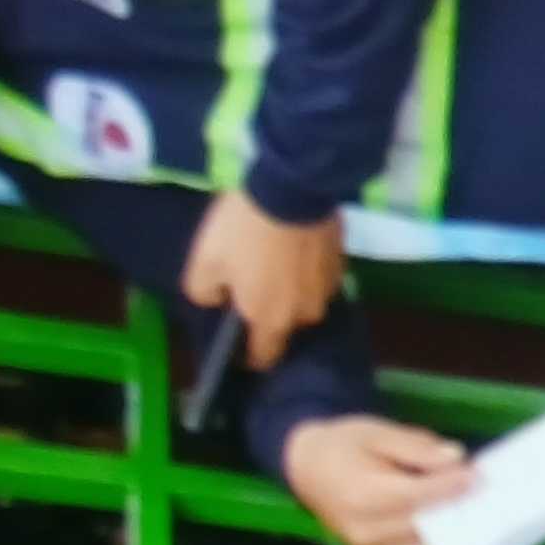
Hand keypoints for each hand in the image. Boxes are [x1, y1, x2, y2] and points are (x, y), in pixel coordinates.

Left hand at [180, 189, 346, 368]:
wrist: (292, 186)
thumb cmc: (244, 231)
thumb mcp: (204, 262)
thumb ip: (203, 292)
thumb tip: (216, 300)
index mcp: (271, 321)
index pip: (264, 357)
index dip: (250, 354)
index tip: (240, 341)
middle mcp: (304, 313)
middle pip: (286, 325)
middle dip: (271, 314)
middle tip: (255, 286)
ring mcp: (328, 286)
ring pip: (305, 298)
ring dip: (293, 289)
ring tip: (278, 262)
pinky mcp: (341, 259)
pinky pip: (319, 274)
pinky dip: (308, 267)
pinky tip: (296, 246)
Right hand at [280, 415, 473, 544]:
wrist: (307, 468)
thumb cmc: (344, 446)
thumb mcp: (378, 433)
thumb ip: (417, 447)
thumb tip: (456, 458)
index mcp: (364, 496)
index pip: (418, 496)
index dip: (451, 487)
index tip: (477, 477)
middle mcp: (367, 532)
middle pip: (425, 528)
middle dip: (459, 513)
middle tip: (488, 499)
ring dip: (455, 539)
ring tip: (480, 519)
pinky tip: (460, 542)